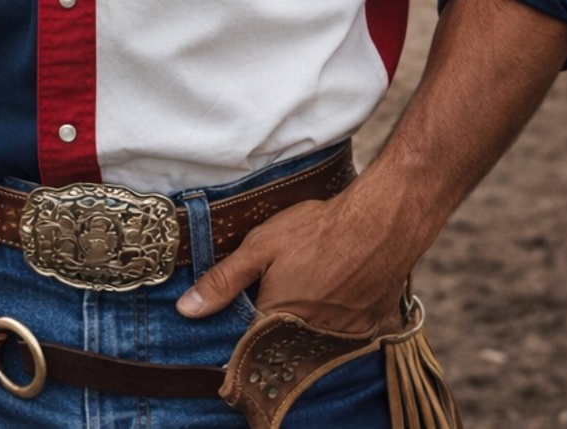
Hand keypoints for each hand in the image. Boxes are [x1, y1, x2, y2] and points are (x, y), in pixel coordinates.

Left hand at [175, 189, 410, 334]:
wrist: (379, 224)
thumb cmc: (316, 231)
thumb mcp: (260, 246)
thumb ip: (223, 281)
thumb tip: (186, 309)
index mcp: (276, 321)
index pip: (247, 343)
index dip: (239, 329)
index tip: (239, 314)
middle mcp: (307, 338)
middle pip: (280, 343)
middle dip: (272, 324)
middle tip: (278, 289)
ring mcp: (339, 337)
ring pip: (310, 340)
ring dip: (302, 323)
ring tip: (307, 285)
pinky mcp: (365, 330)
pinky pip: (340, 335)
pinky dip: (332, 319)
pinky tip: (332, 290)